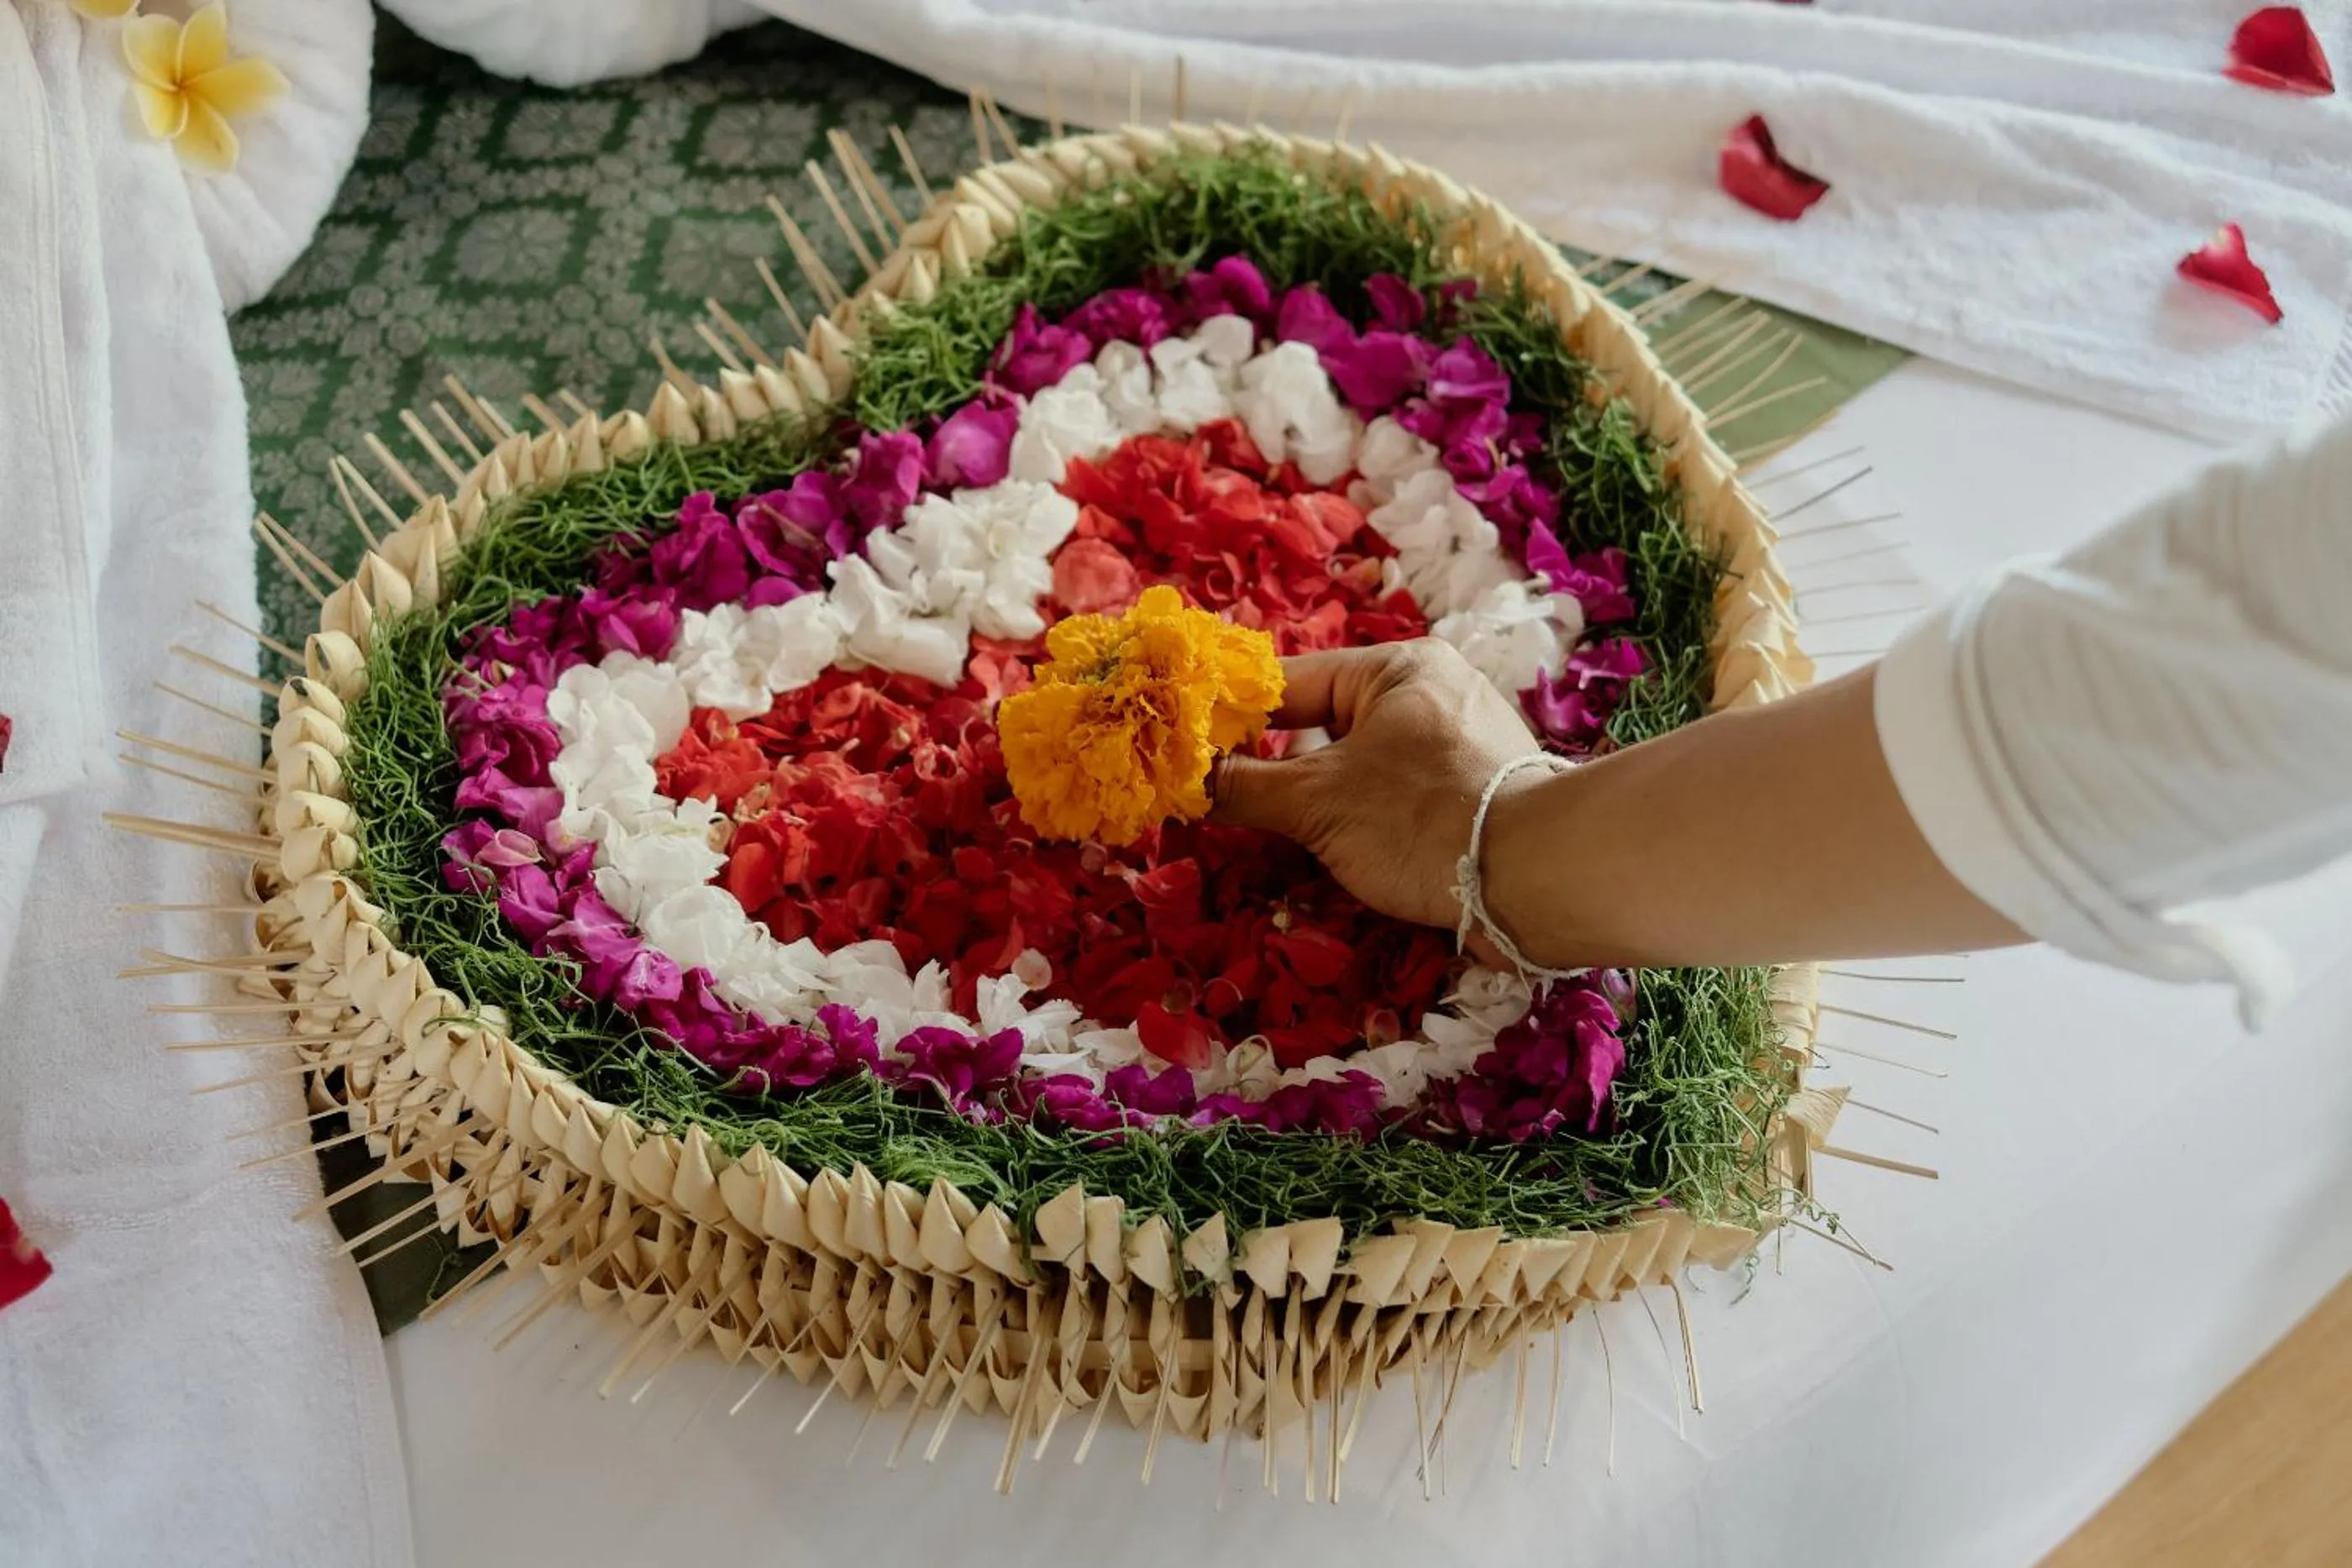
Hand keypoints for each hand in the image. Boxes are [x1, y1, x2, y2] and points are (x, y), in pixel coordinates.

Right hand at [1209, 640, 1546, 947]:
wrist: (1541, 879)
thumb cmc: (1425, 819)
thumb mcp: (1318, 802)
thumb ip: (1239, 787)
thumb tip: (1176, 779)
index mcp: (1395, 667)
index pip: (1287, 682)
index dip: (1227, 717)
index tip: (1180, 749)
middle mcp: (1428, 694)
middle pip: (1320, 726)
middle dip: (1270, 769)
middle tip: (1216, 802)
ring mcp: (1453, 747)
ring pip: (1354, 766)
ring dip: (1311, 804)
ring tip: (1267, 836)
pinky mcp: (1469, 796)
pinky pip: (1391, 797)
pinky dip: (1355, 822)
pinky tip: (1329, 854)